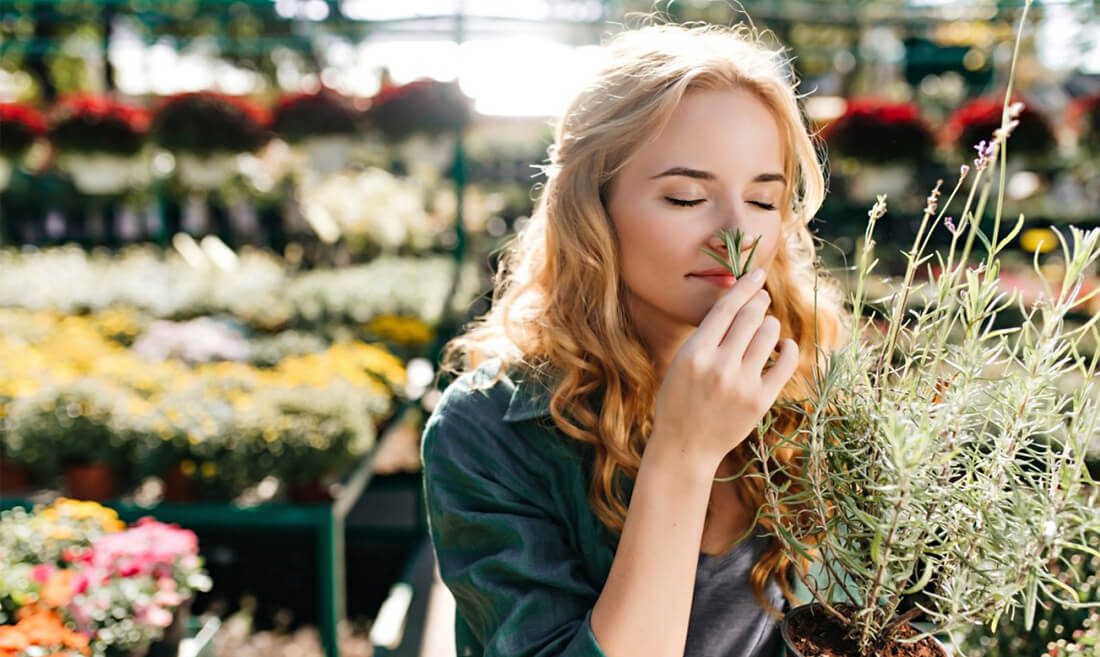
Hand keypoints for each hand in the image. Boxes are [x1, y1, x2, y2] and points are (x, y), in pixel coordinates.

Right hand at [650, 269, 799, 469]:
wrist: (684, 447)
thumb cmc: (678, 400)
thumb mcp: (681, 363)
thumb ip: (707, 336)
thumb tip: (739, 302)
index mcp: (694, 353)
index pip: (726, 308)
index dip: (744, 286)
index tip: (756, 274)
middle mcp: (719, 366)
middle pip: (750, 316)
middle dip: (759, 302)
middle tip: (762, 299)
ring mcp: (742, 384)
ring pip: (769, 334)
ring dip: (770, 325)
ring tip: (766, 328)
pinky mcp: (761, 400)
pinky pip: (786, 363)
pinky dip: (789, 349)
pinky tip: (783, 347)